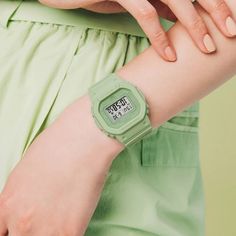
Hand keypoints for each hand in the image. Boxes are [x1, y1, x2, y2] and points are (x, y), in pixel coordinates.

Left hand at [0, 95, 123, 235]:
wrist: (82, 139)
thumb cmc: (57, 145)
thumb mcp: (26, 170)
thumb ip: (22, 196)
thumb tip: (31, 204)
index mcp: (8, 203)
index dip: (11, 231)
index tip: (21, 228)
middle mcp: (21, 221)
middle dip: (31, 232)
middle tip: (47, 223)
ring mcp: (45, 230)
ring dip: (51, 233)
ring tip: (61, 219)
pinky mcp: (70, 232)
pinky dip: (71, 232)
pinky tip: (76, 221)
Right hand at [39, 0, 235, 60]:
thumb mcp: (135, 1)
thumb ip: (157, 5)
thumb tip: (176, 20)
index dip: (216, 6)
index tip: (229, 27)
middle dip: (216, 13)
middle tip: (229, 36)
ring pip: (176, 1)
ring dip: (194, 27)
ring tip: (206, 49)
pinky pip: (146, 13)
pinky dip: (159, 36)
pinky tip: (169, 56)